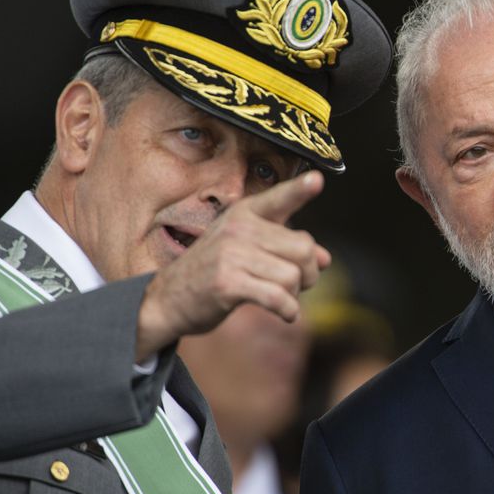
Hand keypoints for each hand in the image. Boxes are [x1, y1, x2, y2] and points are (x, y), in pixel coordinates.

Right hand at [135, 170, 330, 359]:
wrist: (169, 299)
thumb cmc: (214, 273)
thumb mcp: (247, 251)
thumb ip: (286, 249)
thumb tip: (325, 259)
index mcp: (244, 213)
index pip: (278, 198)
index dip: (300, 190)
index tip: (318, 180)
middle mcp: (238, 228)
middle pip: (303, 248)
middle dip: (309, 273)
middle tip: (297, 285)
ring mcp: (232, 254)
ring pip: (293, 276)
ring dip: (295, 294)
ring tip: (280, 298)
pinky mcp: (228, 283)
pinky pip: (278, 297)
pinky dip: (288, 310)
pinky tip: (285, 314)